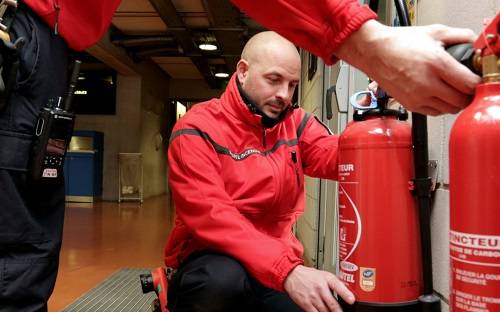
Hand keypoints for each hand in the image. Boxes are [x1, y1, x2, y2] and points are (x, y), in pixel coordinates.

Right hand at [284, 265, 354, 311]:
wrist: (292, 275)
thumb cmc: (310, 276)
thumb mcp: (325, 275)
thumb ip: (336, 284)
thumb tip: (348, 294)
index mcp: (327, 279)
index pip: (338, 286)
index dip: (346, 294)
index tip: (352, 300)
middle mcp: (320, 288)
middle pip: (333, 304)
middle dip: (339, 311)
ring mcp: (313, 297)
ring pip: (325, 311)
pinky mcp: (306, 304)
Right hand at [335, 20, 480, 115]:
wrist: (374, 53)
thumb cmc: (399, 43)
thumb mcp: (433, 32)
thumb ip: (459, 36)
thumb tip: (473, 45)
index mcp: (436, 64)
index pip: (469, 84)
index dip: (476, 83)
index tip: (474, 79)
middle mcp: (427, 84)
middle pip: (461, 101)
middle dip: (467, 94)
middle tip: (465, 86)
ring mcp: (417, 97)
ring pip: (449, 110)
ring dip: (454, 102)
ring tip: (452, 91)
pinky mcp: (409, 105)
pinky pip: (434, 113)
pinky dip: (440, 107)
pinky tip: (438, 95)